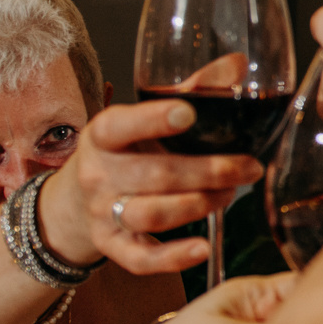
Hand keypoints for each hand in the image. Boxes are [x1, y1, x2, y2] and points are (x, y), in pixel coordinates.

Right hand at [36, 100, 265, 274]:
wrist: (74, 202)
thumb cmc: (123, 153)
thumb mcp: (142, 118)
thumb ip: (189, 91)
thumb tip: (236, 64)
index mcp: (103, 135)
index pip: (120, 125)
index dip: (152, 120)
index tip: (187, 113)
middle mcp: (98, 174)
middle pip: (154, 174)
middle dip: (208, 172)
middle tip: (248, 167)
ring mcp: (103, 213)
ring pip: (152, 214)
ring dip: (199, 205)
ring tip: (229, 195)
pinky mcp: (112, 247)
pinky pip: (141, 259)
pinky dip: (173, 258)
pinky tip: (202, 248)